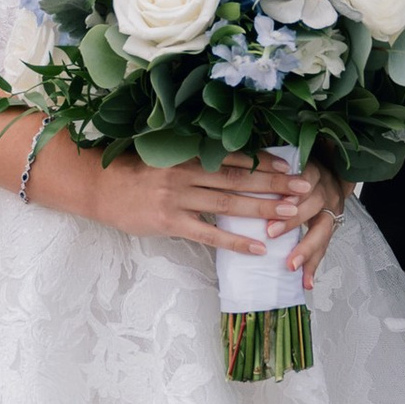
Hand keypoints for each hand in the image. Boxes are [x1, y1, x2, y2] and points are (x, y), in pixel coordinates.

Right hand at [63, 147, 330, 267]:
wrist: (99, 188)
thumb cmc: (134, 173)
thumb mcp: (165, 157)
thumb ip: (194, 159)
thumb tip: (228, 162)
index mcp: (188, 155)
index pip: (234, 157)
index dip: (264, 162)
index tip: (291, 164)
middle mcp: (187, 174)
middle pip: (239, 179)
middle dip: (275, 183)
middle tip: (305, 186)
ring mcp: (179, 199)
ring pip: (229, 204)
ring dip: (263, 208)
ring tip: (292, 213)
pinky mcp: (170, 223)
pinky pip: (209, 234)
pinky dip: (235, 242)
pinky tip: (257, 248)